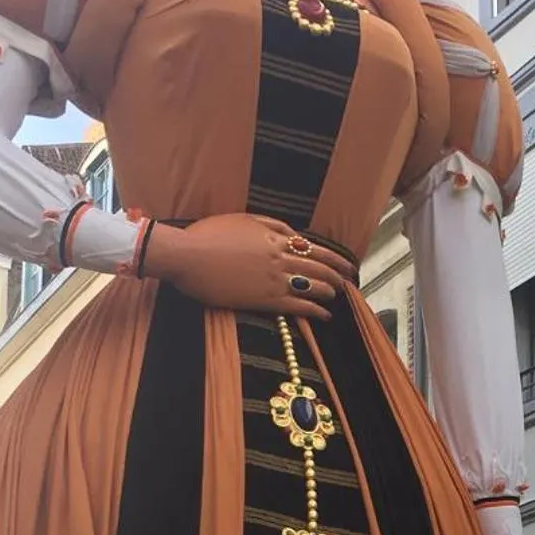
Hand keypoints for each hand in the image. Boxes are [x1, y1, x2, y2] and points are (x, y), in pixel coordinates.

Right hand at [149, 215, 353, 317]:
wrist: (187, 255)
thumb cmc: (207, 235)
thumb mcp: (242, 219)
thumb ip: (271, 225)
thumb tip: (293, 233)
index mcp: (274, 237)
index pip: (314, 248)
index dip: (334, 258)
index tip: (346, 264)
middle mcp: (279, 257)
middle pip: (319, 266)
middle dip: (337, 275)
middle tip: (348, 282)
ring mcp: (274, 279)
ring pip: (313, 285)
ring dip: (329, 291)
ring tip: (337, 296)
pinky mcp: (264, 299)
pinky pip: (298, 306)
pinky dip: (316, 310)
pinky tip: (326, 315)